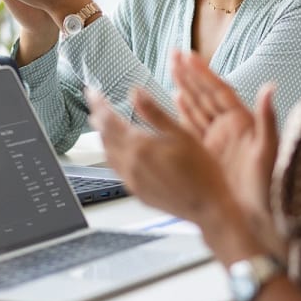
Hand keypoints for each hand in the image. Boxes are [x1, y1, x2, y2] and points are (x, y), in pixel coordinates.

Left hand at [88, 87, 254, 251]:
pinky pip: (116, 170)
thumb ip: (154, 112)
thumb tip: (136, 92)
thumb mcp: (182, 134)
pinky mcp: (137, 193)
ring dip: (103, 137)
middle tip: (94, 105)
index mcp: (140, 146)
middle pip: (105, 137)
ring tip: (101, 125)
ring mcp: (132, 181)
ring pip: (108, 154)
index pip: (109, 120)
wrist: (209, 207)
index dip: (98, 104)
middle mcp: (130, 165)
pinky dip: (112, 155)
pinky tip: (118, 151)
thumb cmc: (202, 171)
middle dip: (98, 118)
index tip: (91, 92)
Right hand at [169, 52, 281, 254]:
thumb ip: (267, 118)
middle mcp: (229, 128)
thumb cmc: (266, 187)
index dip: (204, 73)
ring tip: (173, 69)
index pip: (219, 91)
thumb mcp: (268, 151)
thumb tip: (270, 87)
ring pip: (198, 107)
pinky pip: (192, 126)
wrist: (253, 217)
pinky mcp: (208, 152)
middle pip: (206, 94)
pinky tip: (175, 99)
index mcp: (242, 123)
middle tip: (175, 54)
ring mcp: (218, 139)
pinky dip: (183, 111)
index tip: (190, 56)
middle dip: (190, 73)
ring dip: (185, 87)